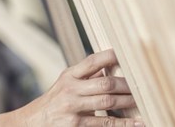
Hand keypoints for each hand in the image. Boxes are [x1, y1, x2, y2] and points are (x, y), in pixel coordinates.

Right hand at [16, 49, 143, 126]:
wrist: (32, 122)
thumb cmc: (54, 102)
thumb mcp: (66, 84)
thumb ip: (86, 77)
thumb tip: (111, 66)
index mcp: (69, 75)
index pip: (92, 61)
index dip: (110, 57)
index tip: (126, 54)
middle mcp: (70, 89)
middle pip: (104, 83)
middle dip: (126, 85)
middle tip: (142, 86)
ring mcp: (72, 107)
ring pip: (107, 102)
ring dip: (128, 102)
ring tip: (143, 101)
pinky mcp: (75, 125)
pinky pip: (103, 124)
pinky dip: (122, 124)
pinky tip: (136, 123)